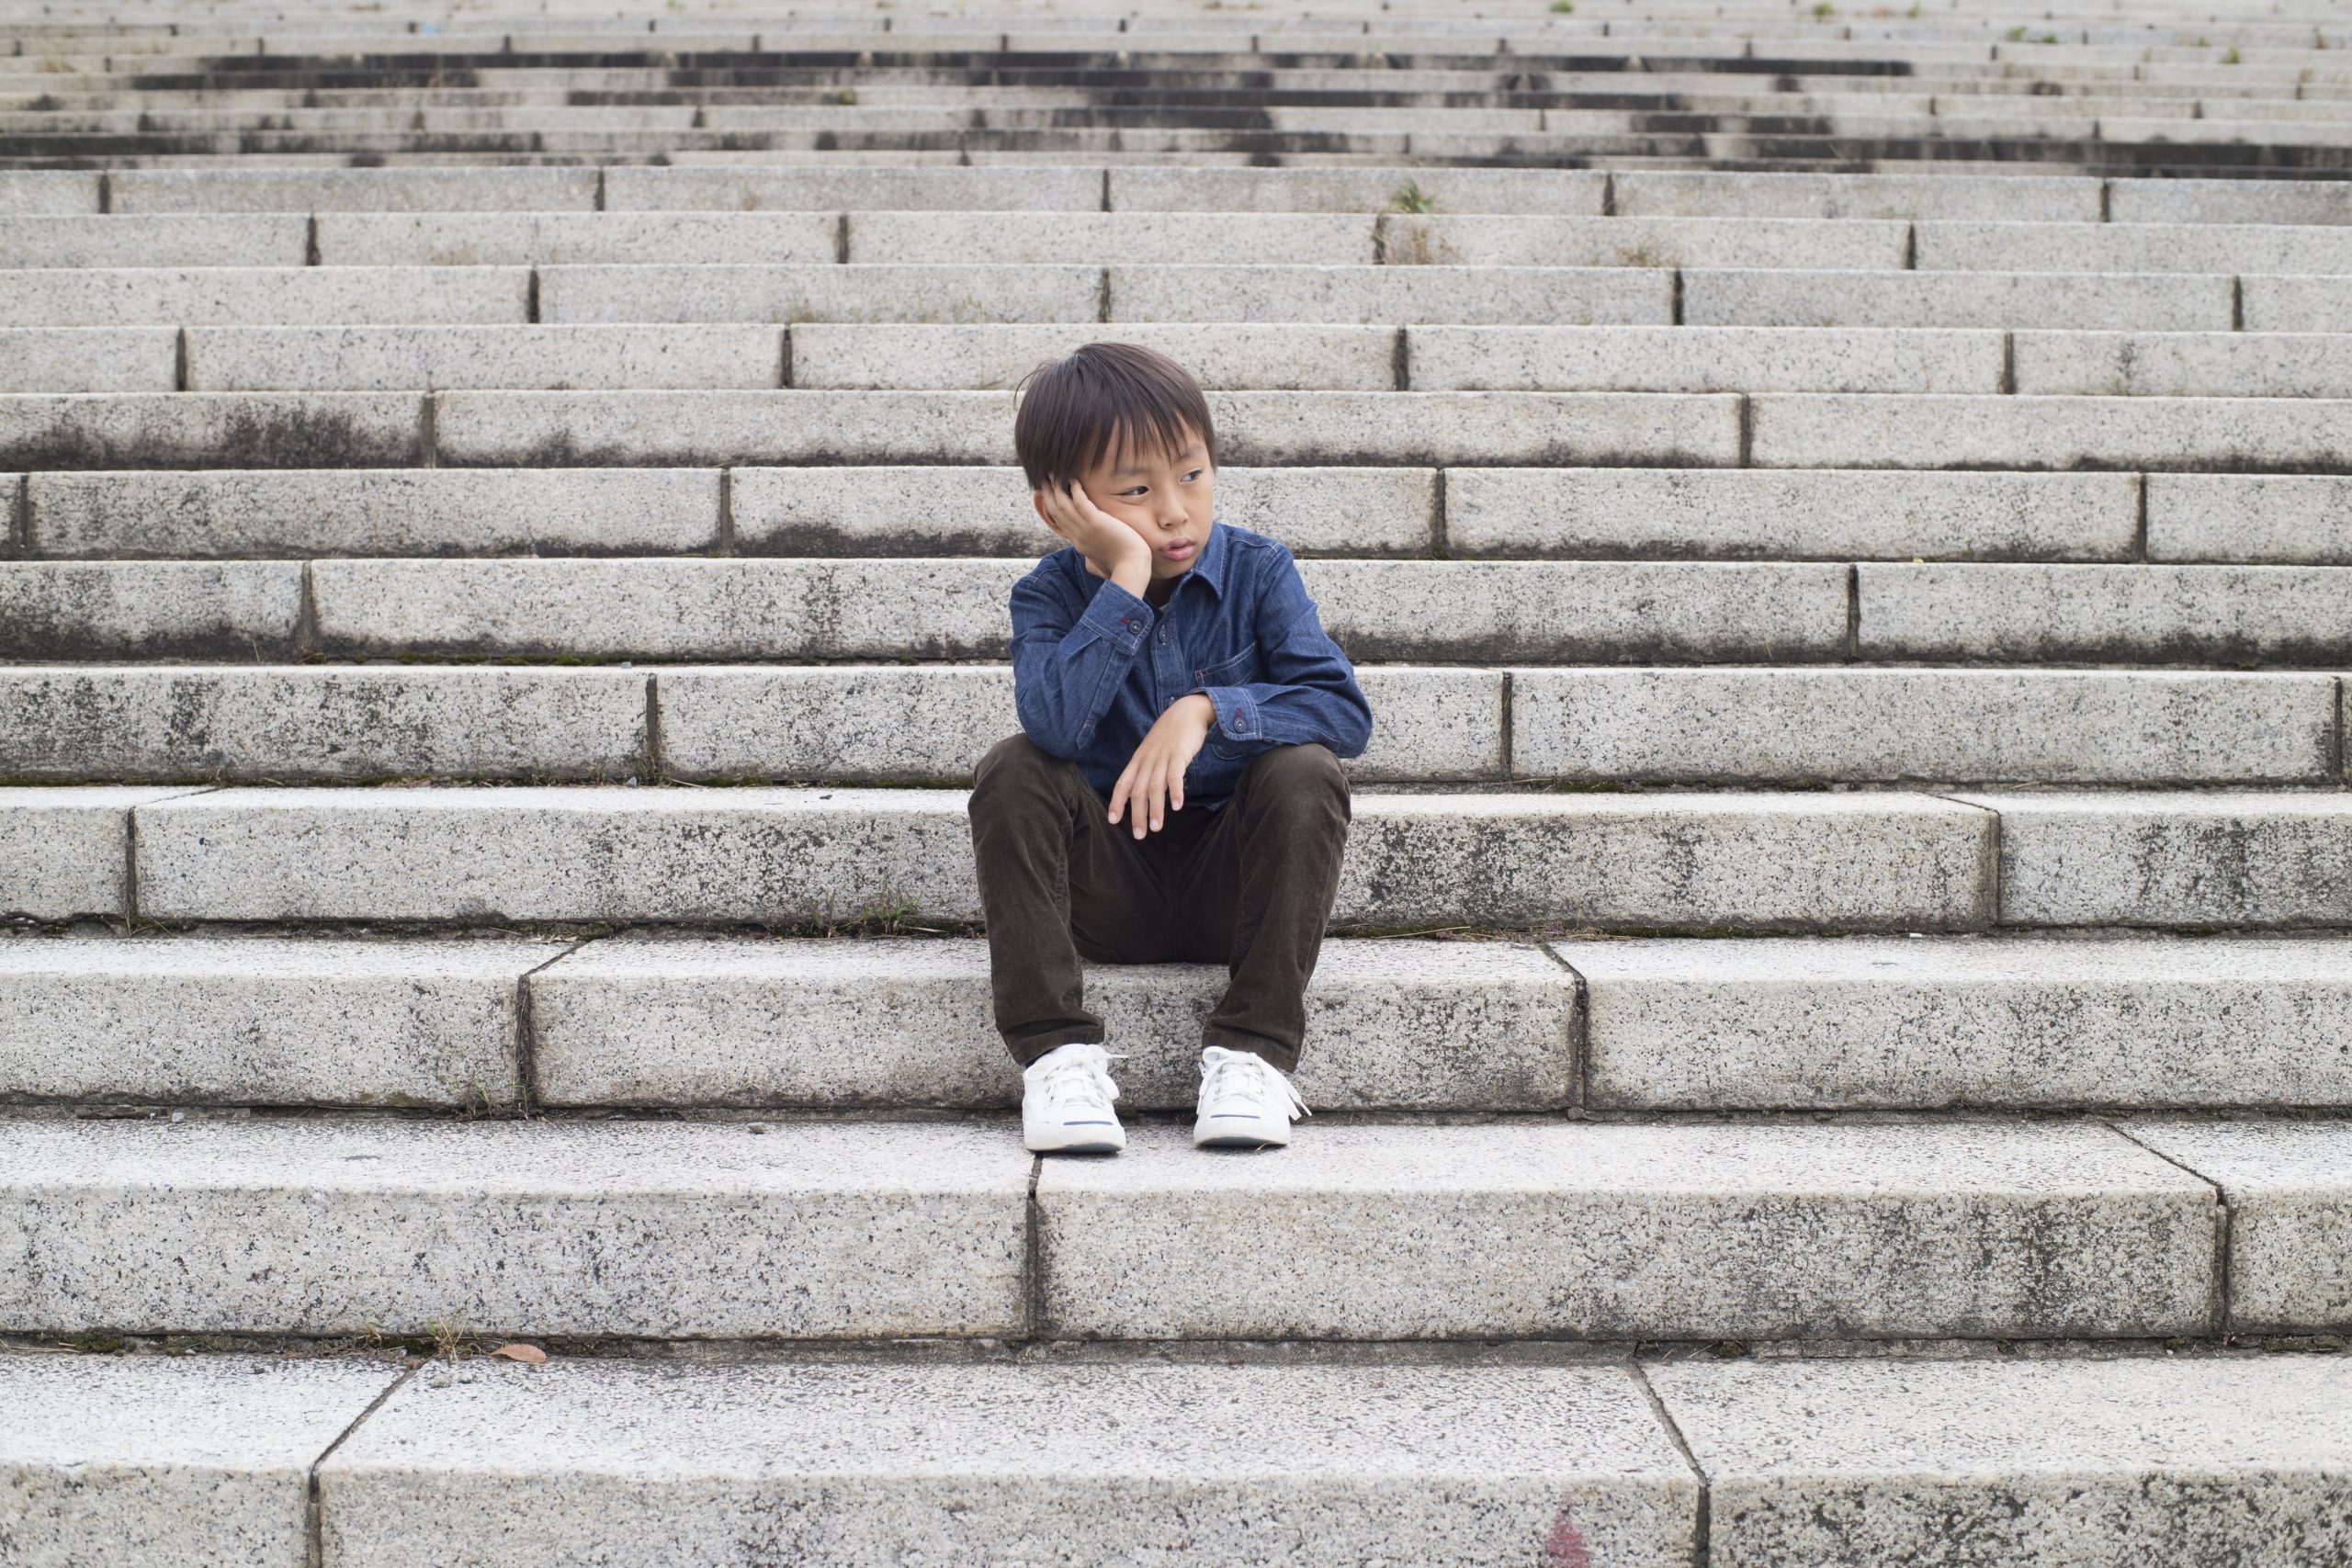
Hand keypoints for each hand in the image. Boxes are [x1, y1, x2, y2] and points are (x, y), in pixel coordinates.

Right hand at [1035, 479, 1149, 597]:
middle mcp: (1078, 536)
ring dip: (1057, 488)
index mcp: (1079, 543)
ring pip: (1063, 506)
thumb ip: (1094, 559)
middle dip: (1048, 494)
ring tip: (1054, 474)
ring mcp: (1085, 530)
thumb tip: (1092, 563)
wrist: (1132, 567)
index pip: (1060, 522)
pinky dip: (1075, 490)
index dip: (1052, 507)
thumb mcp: (1102, 562)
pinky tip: (1073, 479)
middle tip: (1045, 480)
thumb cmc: (1123, 565)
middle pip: (1056, 512)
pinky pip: (1081, 503)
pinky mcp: (1097, 523)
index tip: (1049, 494)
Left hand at [1109, 694, 1214, 839]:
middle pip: (1138, 791)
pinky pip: (1175, 775)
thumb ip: (1148, 771)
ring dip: (1155, 809)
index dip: (1116, 802)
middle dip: (1137, 814)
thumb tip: (1144, 794)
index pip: (1122, 784)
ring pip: (1155, 787)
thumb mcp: (1152, 752)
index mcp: (1138, 761)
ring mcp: (1162, 757)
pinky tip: (1177, 806)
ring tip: (1156, 828)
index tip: (1113, 821)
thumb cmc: (1169, 735)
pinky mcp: (1179, 754)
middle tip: (1139, 835)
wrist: (1186, 711)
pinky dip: (1175, 792)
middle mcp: (1147, 760)